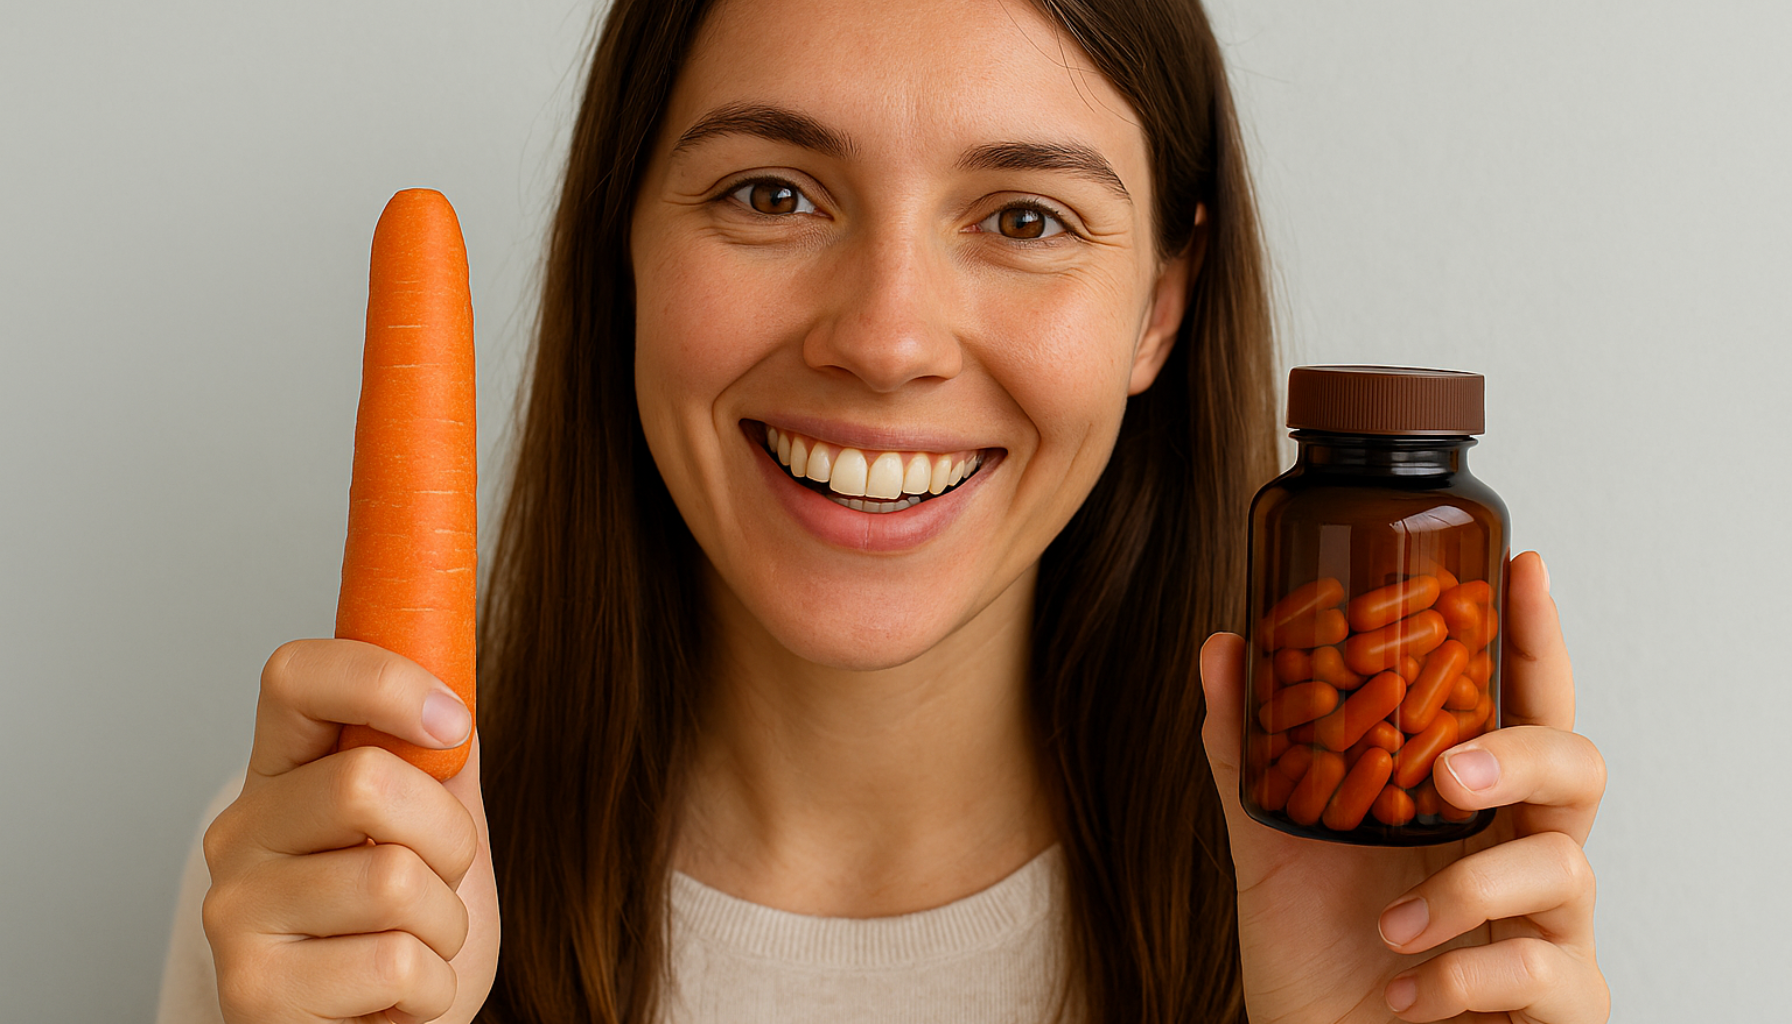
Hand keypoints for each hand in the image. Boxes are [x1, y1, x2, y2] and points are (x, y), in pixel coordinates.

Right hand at [201, 639, 500, 1023]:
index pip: (295, 675)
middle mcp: (240, 834)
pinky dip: (432, 988)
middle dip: (450, 840)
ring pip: (394, 880)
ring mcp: (234, 913)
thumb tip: (452, 691)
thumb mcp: (436, 832)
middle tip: (439, 879)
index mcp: (281, 774)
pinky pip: (396, 965)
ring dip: (444, 925)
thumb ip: (437, 761)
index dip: (382, 680)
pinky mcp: (253, 993)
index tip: (452, 722)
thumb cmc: (408, 932)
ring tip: (414, 946)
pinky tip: (396, 999)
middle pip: (368, 781)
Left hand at [1200, 551, 1607, 1022]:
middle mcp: (1519, 854)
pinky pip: (1544, 970)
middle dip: (1523, 752)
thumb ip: (1253, 754)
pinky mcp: (1557, 1003)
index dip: (1533, 641)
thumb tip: (1224, 646)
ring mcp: (1549, 930)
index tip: (1523, 567)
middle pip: (1577, 766)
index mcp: (1466, 806)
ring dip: (1469, 887)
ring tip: (1393, 924)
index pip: (1519, 708)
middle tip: (1452, 772)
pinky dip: (1465, 974)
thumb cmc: (1318, 953)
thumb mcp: (1270, 845)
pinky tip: (1409, 990)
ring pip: (1567, 866)